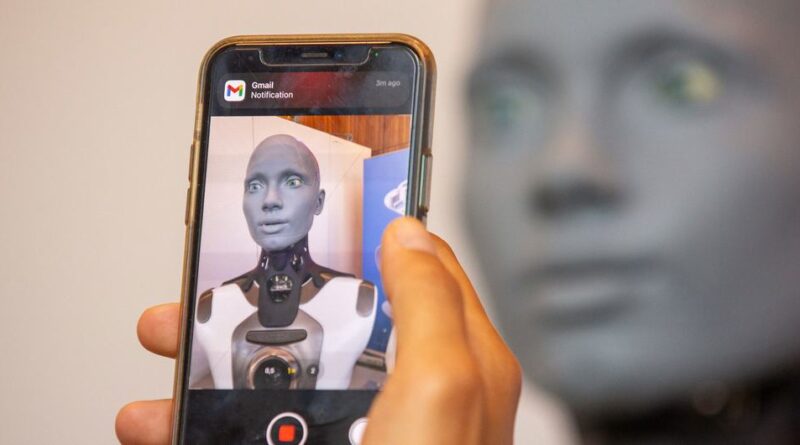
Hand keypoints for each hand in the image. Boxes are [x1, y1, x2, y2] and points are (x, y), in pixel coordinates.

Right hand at [116, 217, 520, 444]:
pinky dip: (201, 422)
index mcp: (452, 362)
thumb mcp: (444, 388)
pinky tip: (162, 421)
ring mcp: (359, 435)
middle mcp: (406, 396)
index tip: (327, 206)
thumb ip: (431, 304)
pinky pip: (252, 428)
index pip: (415, 269)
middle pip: (331, 318)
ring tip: (165, 345)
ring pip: (279, 374)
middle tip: (209, 286)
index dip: (373, 231)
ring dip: (213, 356)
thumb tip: (409, 231)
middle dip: (264, 295)